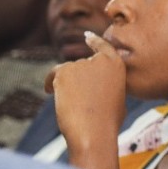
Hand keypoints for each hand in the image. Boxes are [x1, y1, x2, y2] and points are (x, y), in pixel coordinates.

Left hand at [47, 31, 125, 168]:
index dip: (95, 42)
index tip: (87, 37)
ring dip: (66, 85)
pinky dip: (50, 83)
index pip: (104, 47)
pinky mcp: (65, 71)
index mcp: (117, 66)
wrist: (94, 131)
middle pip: (82, 65)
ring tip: (71, 104)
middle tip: (78, 100)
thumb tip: (98, 85)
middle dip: (77, 79)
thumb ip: (108, 85)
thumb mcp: (117, 99)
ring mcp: (82, 64)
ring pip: (68, 72)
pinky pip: (53, 74)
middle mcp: (100, 61)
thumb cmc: (108, 122)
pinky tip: (50, 93)